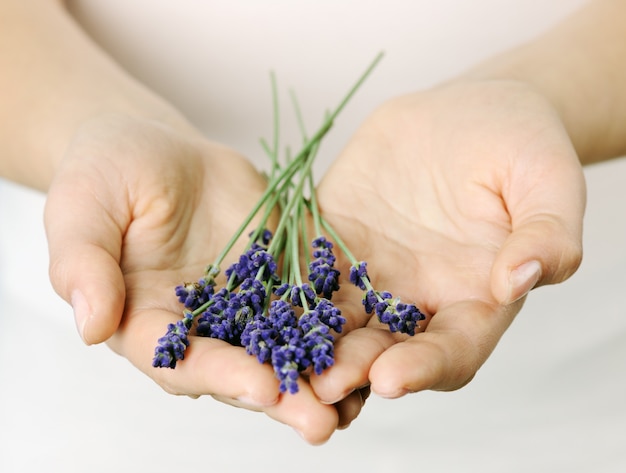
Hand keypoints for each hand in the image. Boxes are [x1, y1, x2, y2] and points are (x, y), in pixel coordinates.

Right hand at [43, 114, 353, 443]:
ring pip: (282, 346)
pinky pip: (308, 305)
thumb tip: (90, 325)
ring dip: (318, 375)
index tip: (259, 388)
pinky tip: (373, 343)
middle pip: (240, 368)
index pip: (180, 360)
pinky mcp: (277, 277)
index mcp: (146, 322)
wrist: (155, 149)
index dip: (219, 375)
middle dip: (280, 396)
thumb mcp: (83, 207)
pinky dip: (337, 327)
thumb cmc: (107, 174)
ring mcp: (243, 303)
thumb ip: (83, 263)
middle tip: (321, 422)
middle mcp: (199, 325)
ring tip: (359, 398)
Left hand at [312, 80, 584, 400]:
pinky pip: (306, 271)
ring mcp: (372, 274)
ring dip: (311, 346)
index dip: (425, 367)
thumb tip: (521, 277)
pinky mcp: (334, 243)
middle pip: (386, 349)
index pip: (452, 349)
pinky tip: (255, 304)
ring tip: (283, 362)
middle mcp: (418, 299)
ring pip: (338, 322)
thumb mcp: (547, 182)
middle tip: (324, 385)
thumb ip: (546, 234)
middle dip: (355, 369)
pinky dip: (283, 292)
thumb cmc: (520, 147)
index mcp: (474, 300)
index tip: (392, 378)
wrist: (468, 115)